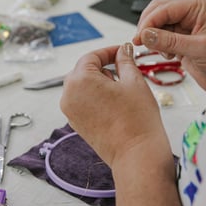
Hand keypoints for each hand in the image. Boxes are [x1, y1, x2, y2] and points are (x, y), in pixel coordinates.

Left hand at [60, 43, 168, 167]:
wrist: (136, 154)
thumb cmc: (137, 120)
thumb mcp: (134, 81)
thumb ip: (125, 61)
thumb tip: (123, 51)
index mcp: (80, 80)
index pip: (92, 57)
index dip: (109, 52)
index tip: (122, 52)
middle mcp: (68, 95)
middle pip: (84, 71)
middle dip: (104, 68)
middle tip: (125, 69)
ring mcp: (70, 112)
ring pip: (84, 87)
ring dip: (100, 83)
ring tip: (123, 90)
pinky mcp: (76, 124)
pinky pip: (83, 102)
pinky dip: (96, 98)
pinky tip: (116, 104)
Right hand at [133, 0, 205, 94]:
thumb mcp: (199, 49)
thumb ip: (170, 41)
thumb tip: (145, 34)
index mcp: (197, 8)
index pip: (164, 8)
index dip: (149, 22)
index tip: (139, 36)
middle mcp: (190, 15)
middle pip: (157, 14)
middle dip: (147, 27)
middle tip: (139, 42)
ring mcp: (185, 30)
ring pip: (157, 27)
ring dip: (153, 38)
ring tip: (157, 50)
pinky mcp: (182, 44)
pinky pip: (162, 40)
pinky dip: (159, 48)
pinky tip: (168, 56)